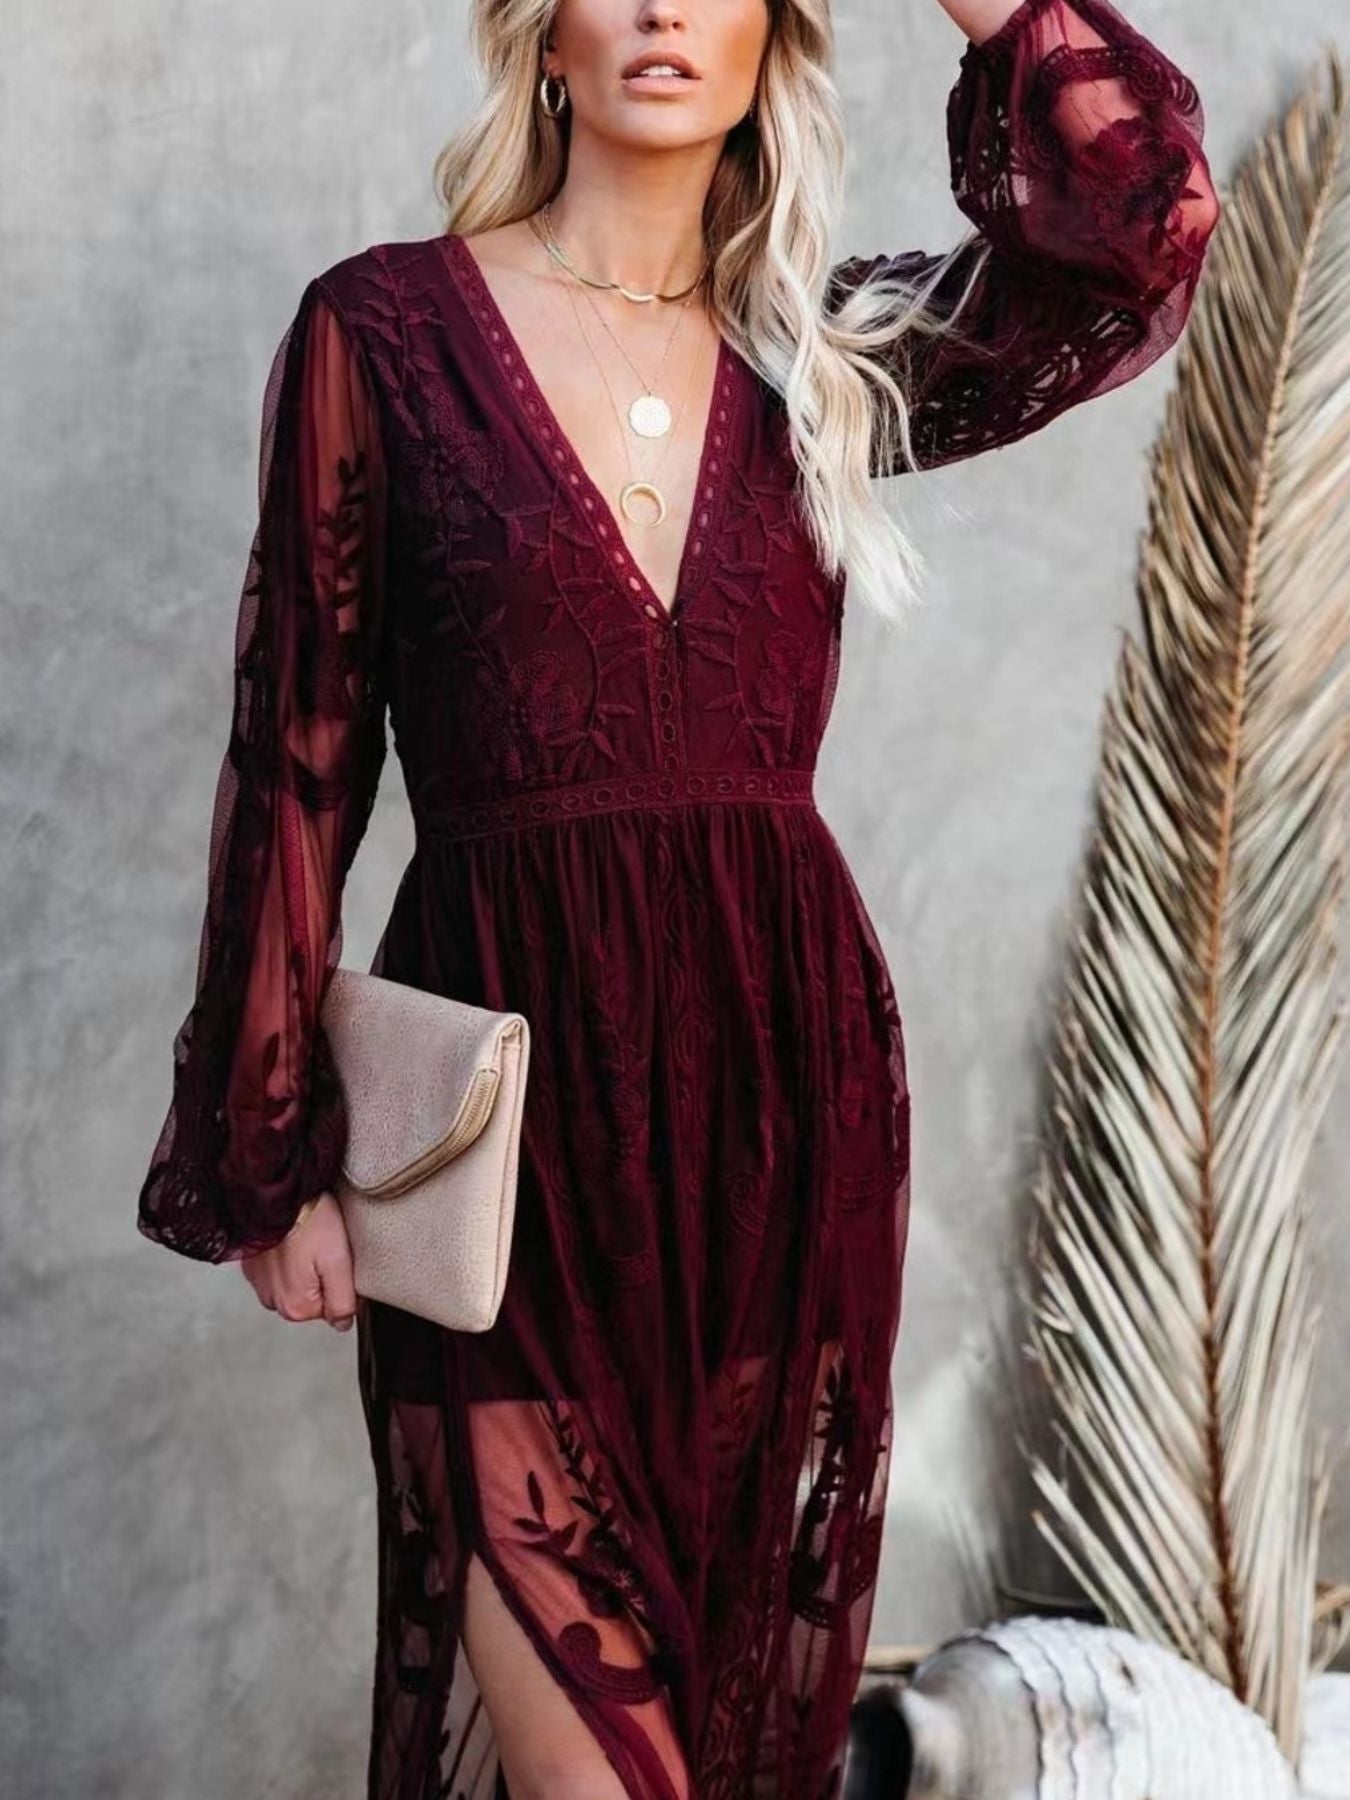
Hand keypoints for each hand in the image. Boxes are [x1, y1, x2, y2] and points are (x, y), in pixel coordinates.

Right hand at [240, 1192, 357, 1331]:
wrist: (277, 1193)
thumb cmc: (311, 1221)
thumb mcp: (338, 1262)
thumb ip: (343, 1301)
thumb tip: (343, 1324)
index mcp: (296, 1307)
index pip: (332, 1310)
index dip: (342, 1285)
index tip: (338, 1260)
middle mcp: (273, 1301)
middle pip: (312, 1299)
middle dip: (321, 1277)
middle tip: (323, 1248)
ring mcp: (259, 1284)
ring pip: (294, 1285)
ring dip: (303, 1268)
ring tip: (307, 1241)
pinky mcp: (252, 1266)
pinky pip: (277, 1271)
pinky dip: (287, 1258)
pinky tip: (293, 1239)